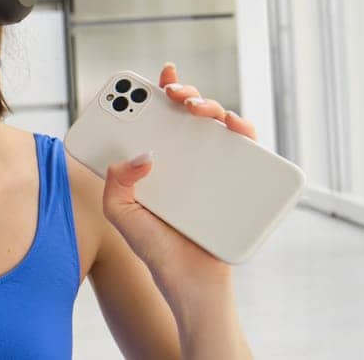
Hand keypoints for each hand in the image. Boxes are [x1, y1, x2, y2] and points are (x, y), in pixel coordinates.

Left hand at [100, 63, 254, 304]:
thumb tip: (138, 155)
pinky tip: (231, 125)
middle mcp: (184, 161)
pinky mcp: (238, 180)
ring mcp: (212, 169)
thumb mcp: (123, 215)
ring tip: (193, 107)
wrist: (191, 281)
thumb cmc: (156, 248)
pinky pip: (246, 149)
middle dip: (179, 94)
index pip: (153, 122)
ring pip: (215, 125)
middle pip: (185, 116)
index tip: (142, 82)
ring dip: (208, 105)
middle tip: (170, 93)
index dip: (150, 97)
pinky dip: (243, 130)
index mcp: (155, 164)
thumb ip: (117, 184)